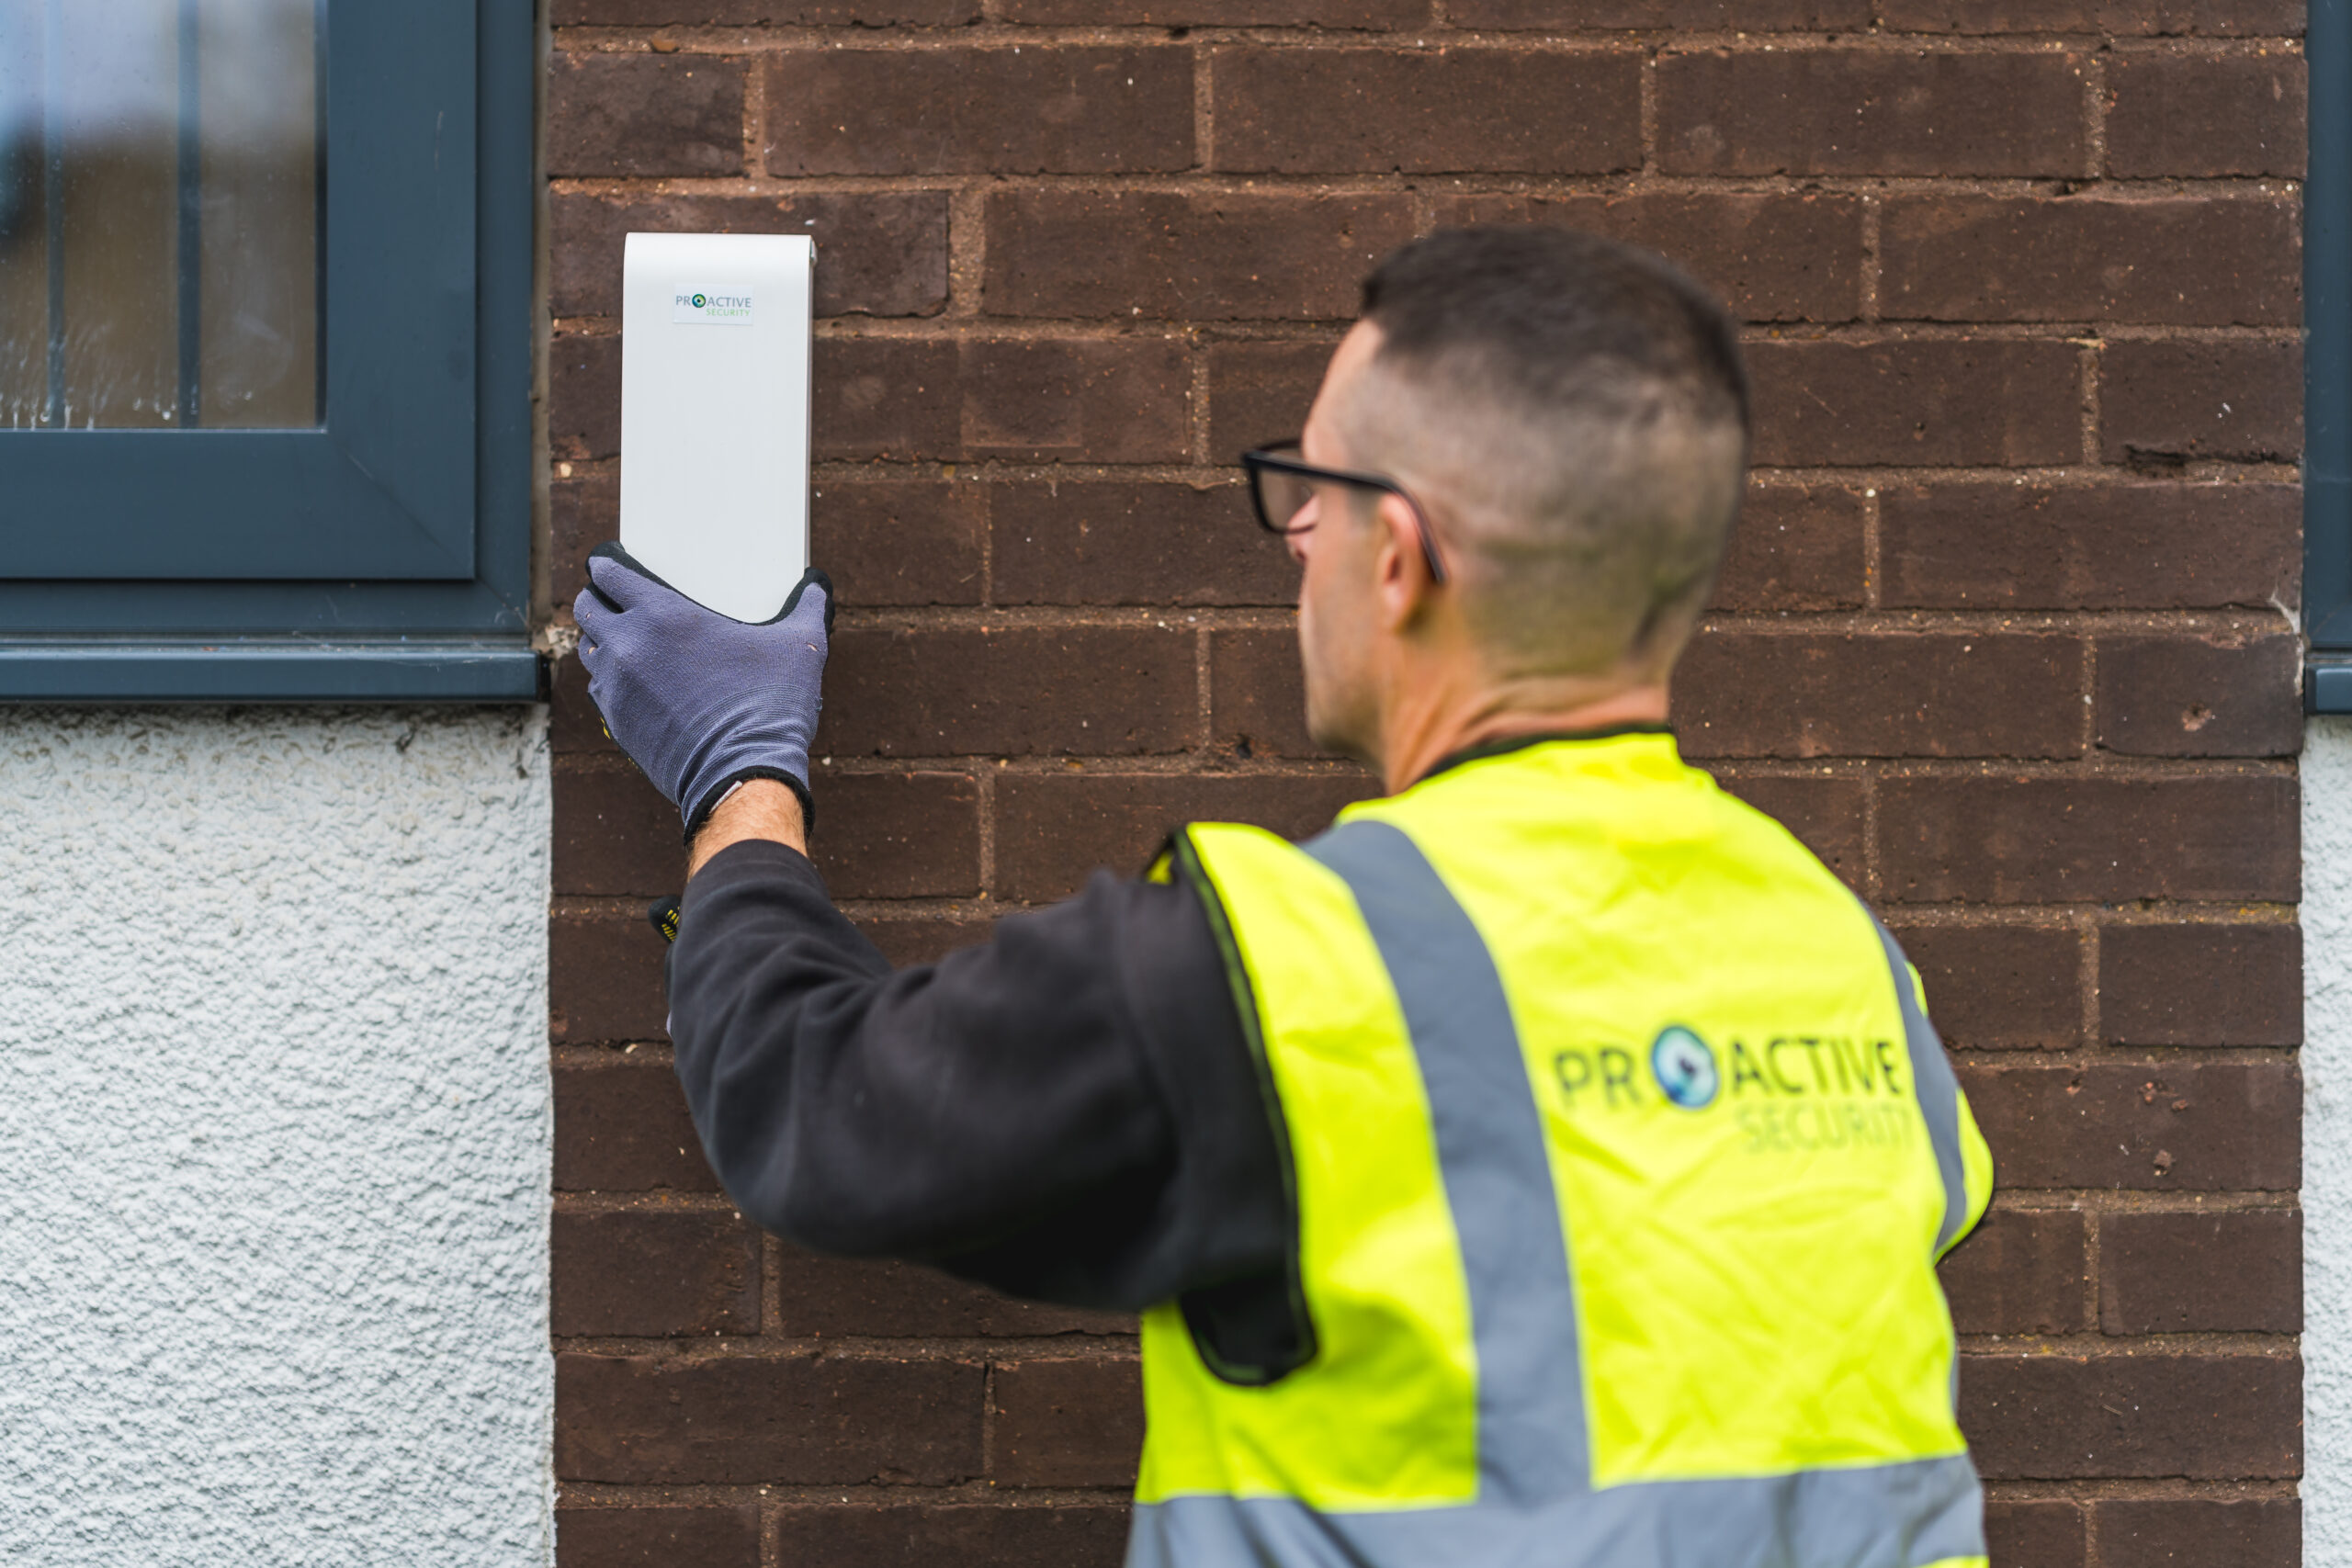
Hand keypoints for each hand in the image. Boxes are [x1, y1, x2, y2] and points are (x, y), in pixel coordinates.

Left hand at [573, 543, 833, 836]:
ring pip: (589, 650)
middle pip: (586, 608)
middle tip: (617, 602)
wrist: (744, 774)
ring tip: (628, 643)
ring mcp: (617, 687)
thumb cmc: (769, 707)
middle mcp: (630, 645)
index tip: (610, 565)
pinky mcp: (617, 722)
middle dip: (598, 600)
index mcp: (663, 615)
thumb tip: (816, 588)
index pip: (608, 575)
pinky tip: (638, 684)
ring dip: (602, 642)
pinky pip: (601, 690)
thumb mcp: (799, 647)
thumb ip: (806, 609)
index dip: (606, 566)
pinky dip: (612, 682)